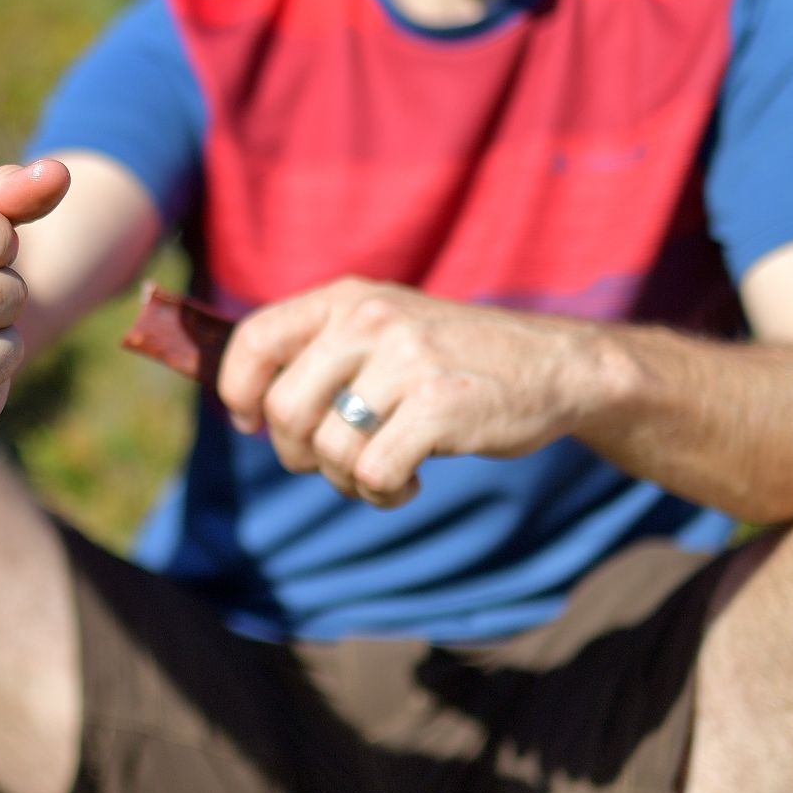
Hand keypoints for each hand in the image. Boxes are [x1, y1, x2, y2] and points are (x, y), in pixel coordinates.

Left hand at [217, 278, 603, 507]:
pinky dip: (382, 494)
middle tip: (330, 462)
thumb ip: (321, 352)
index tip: (251, 423)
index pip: (254, 338)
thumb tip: (248, 407)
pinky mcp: (440, 405)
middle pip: (285, 410)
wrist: (556, 365)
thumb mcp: (384, 329)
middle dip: (296, 453)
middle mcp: (370, 321)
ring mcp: (406, 361)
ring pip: (328, 449)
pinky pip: (374, 473)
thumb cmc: (454, 359)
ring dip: (345, 480)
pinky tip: (407, 482)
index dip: (237, 390)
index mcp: (346, 299)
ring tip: (378, 472)